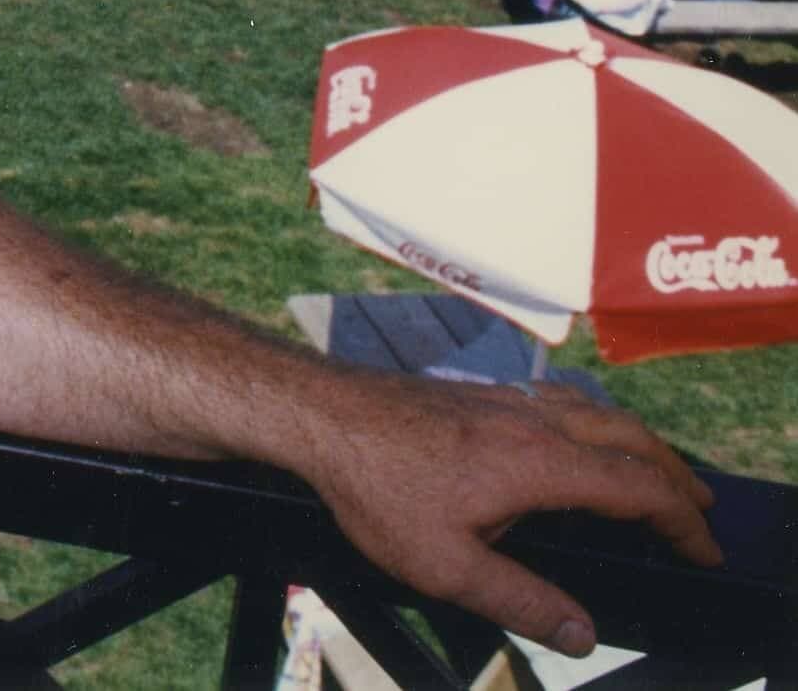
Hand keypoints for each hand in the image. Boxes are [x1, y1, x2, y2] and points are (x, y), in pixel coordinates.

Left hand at [295, 371, 719, 657]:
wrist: (317, 414)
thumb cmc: (375, 487)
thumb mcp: (445, 566)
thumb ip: (519, 601)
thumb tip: (580, 633)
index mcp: (539, 462)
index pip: (638, 487)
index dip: (682, 521)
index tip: (707, 550)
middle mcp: (532, 420)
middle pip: (630, 437)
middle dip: (675, 474)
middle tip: (702, 509)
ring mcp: (503, 398)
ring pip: (595, 410)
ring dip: (637, 441)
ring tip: (655, 471)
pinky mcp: (476, 392)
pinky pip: (558, 398)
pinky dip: (595, 419)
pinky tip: (579, 434)